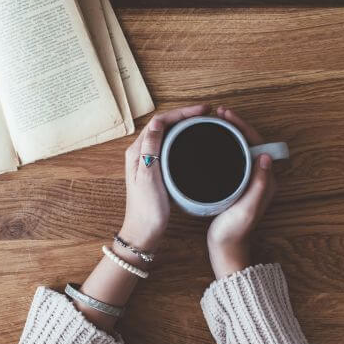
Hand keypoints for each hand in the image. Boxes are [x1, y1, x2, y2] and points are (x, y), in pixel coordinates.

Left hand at [118, 105, 210, 257]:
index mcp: (137, 152)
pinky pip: (169, 147)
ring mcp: (148, 161)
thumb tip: (157, 121)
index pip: (159, 122)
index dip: (181, 113)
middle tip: (207, 113)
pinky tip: (193, 142)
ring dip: (184, 125)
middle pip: (163, 125)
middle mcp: (141, 153)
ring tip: (203, 122)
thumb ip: (151, 149)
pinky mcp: (155, 170)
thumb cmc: (146, 209)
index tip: (202, 111)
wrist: (143, 232)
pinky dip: (182, 139)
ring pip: (167, 135)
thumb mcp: (148, 177)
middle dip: (184, 115)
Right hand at [207, 107, 276, 278]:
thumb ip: (258, 184)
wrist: (226, 249)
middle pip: (249, 142)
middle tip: (218, 113)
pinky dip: (223, 146)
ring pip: (240, 149)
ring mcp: (246, 181)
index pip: (256, 143)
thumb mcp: (247, 208)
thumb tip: (265, 156)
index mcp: (265, 180)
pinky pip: (232, 158)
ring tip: (213, 122)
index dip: (243, 127)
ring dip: (229, 134)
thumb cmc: (234, 232)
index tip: (226, 116)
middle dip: (235, 125)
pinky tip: (211, 144)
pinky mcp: (235, 185)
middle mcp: (258, 177)